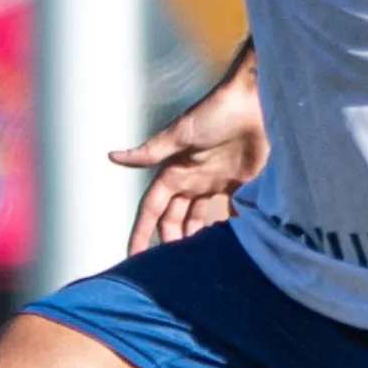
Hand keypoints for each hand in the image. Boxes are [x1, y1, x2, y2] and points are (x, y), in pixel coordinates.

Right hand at [112, 63, 267, 254]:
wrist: (255, 98)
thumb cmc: (215, 111)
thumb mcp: (181, 134)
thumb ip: (150, 151)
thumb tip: (112, 156)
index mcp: (173, 171)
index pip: (151, 209)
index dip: (141, 232)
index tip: (134, 257)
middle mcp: (191, 178)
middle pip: (173, 219)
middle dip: (169, 241)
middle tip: (172, 269)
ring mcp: (215, 180)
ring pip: (198, 217)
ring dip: (195, 237)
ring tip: (198, 261)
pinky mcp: (240, 180)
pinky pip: (231, 209)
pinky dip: (229, 226)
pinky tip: (231, 243)